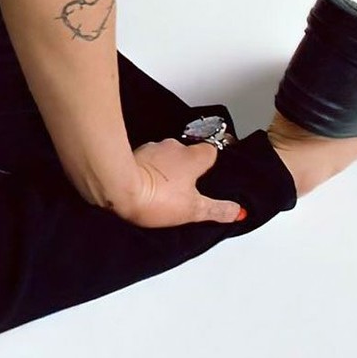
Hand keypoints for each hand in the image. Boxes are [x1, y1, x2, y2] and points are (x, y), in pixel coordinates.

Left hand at [114, 137, 248, 229]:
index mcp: (192, 156)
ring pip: (166, 156)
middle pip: (187, 153)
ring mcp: (152, 148)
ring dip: (166, 168)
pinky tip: (145, 185)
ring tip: (164, 191)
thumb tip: (237, 211)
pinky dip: (149, 169)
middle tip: (185, 190)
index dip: (210, 164)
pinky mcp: (134, 154)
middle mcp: (173, 146)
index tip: (209, 177)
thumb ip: (218, 209)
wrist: (118, 189)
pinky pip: (148, 160)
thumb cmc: (157, 197)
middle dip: (187, 168)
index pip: (210, 151)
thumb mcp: (194, 210)